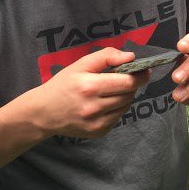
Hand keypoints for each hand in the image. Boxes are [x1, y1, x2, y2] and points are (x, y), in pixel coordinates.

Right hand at [25, 48, 150, 138]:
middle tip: (125, 79)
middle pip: (129, 95)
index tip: (145, 70)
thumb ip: (106, 57)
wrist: (43, 113)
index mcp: (90, 86)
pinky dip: (116, 109)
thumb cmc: (62, 85)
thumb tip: (131, 57)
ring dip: (125, 97)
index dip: (140, 76)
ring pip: (126, 107)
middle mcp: (94, 107)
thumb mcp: (79, 65)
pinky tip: (104, 104)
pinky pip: (118, 118)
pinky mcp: (98, 132)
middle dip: (132, 85)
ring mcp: (97, 123)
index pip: (128, 82)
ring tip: (111, 91)